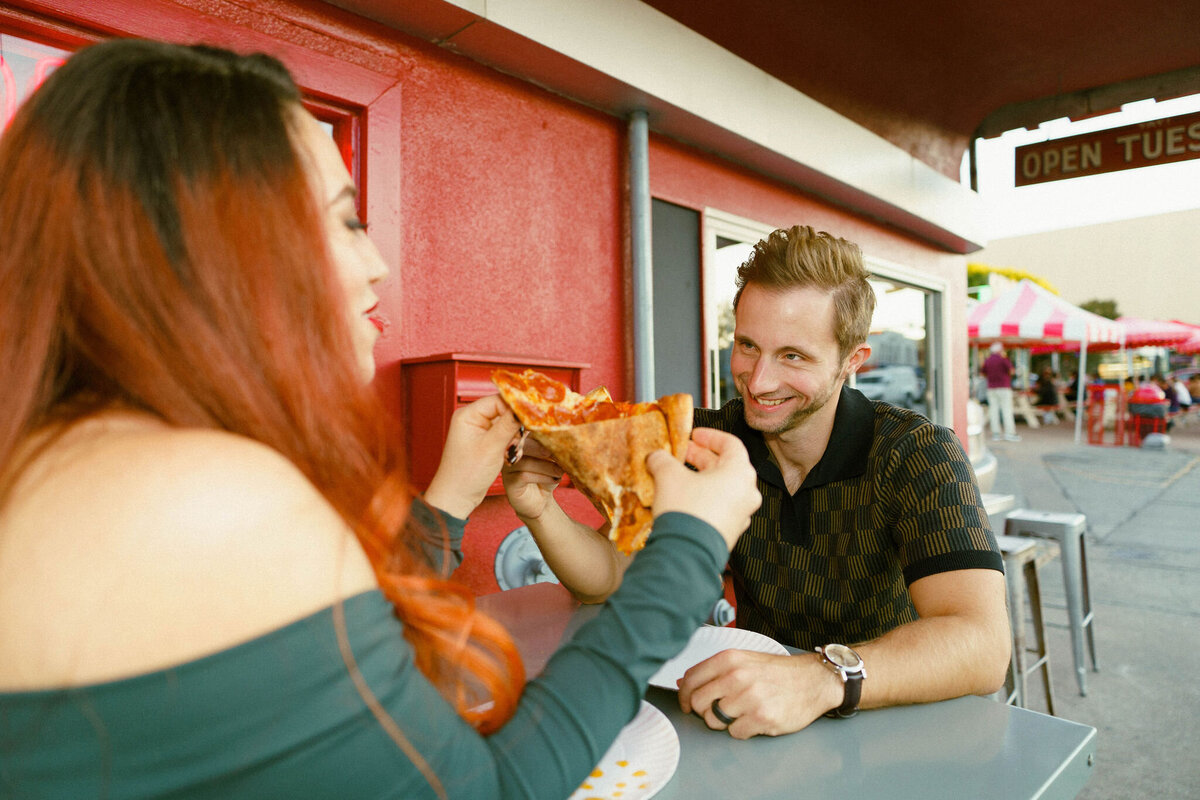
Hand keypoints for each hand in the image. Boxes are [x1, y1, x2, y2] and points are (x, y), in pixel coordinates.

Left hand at [423, 394, 520, 518]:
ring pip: (506, 424)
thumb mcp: (491, 447)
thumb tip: (523, 408)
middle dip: (515, 424)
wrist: (457, 497)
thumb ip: (508, 425)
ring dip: (514, 436)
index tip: (531, 415)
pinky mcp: (485, 442)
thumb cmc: (465, 475)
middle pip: (503, 411)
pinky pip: (503, 435)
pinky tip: (510, 454)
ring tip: (514, 450)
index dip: (515, 407)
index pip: (498, 400)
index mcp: (467, 415)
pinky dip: (510, 444)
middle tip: (521, 438)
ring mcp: (478, 431)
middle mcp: (472, 420)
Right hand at [501, 438, 564, 520]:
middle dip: (540, 447)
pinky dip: (542, 477)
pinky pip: (523, 476)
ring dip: (546, 466)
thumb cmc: (547, 475)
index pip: (526, 430)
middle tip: (555, 453)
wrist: (541, 500)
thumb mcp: (554, 459)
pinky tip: (554, 479)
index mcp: (520, 441)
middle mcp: (509, 452)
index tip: (557, 437)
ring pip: (524, 461)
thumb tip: (565, 438)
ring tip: (560, 471)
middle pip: (521, 443)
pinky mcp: (509, 483)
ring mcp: (507, 468)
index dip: (539, 432)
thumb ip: (554, 447)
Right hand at [646, 427, 760, 550]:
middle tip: (681, 454)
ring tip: (678, 476)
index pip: (731, 444)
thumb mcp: (669, 476)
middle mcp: (746, 493)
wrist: (687, 553)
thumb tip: (656, 457)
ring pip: (722, 488)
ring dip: (701, 479)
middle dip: (700, 458)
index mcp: (740, 473)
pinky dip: (703, 499)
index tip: (696, 435)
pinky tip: (682, 499)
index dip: (710, 436)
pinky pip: (718, 507)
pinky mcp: (729, 531)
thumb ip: (663, 460)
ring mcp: (740, 514)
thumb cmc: (687, 512)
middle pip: (725, 466)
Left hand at [676, 650, 841, 738]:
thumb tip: (683, 682)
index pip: (691, 679)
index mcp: (729, 659)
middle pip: (698, 703)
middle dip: (705, 711)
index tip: (687, 705)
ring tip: (741, 713)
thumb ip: (713, 671)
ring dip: (724, 722)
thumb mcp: (744, 661)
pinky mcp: (761, 717)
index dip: (684, 696)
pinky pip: (735, 733)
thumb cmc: (777, 672)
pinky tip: (755, 719)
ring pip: (714, 720)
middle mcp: (736, 676)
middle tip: (719, 710)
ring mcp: (749, 698)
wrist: (813, 680)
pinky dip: (743, 730)